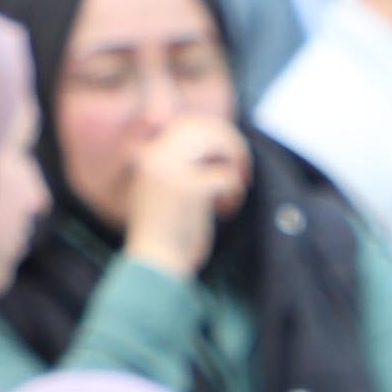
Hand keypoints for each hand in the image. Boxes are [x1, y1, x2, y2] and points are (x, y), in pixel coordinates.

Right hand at [119, 114, 247, 280]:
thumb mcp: (167, 195)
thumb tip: (217, 155)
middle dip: (230, 142)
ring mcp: (171, 169)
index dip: (214, 135)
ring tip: (238, 185)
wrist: (153, 267)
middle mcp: (157, 156)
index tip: (227, 159)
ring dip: (235, 160)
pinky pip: (227, 175)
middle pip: (204, 126)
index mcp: (150, 157)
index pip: (186, 124)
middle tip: (242, 170)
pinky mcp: (189, 187)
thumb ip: (183, 170)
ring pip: (216, 140)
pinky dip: (235, 192)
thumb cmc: (165, 239)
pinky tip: (226, 210)